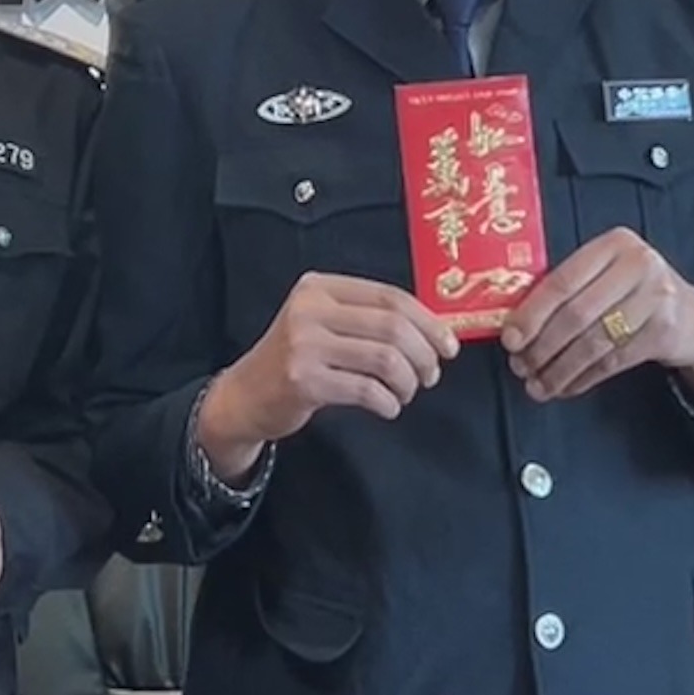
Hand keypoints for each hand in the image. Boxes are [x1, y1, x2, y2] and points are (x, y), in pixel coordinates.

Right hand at [194, 275, 457, 475]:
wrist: (244, 396)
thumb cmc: (297, 360)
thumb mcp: (323, 324)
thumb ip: (367, 319)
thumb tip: (434, 332)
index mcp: (320, 288)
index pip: (389, 296)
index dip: (428, 322)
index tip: (448, 346)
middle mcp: (310, 309)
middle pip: (392, 326)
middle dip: (424, 355)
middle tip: (431, 375)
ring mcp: (304, 345)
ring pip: (384, 359)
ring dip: (408, 381)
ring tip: (407, 393)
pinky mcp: (303, 381)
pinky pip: (366, 390)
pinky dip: (388, 403)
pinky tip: (387, 407)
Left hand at [500, 232, 693, 405]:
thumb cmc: (634, 292)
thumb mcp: (607, 274)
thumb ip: (569, 288)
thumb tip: (515, 326)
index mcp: (614, 243)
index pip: (562, 280)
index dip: (532, 313)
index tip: (510, 338)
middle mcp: (639, 264)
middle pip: (577, 314)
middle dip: (542, 346)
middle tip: (519, 367)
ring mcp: (657, 299)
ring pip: (594, 342)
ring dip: (560, 369)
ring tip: (537, 385)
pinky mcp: (665, 333)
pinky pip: (612, 361)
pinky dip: (583, 378)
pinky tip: (565, 387)